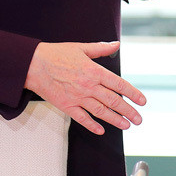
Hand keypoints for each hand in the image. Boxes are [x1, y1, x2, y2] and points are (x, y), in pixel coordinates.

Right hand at [24, 40, 145, 134]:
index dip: (133, 93)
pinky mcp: (66, 106)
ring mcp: (78, 97)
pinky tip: (101, 130)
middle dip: (129, 111)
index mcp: (94, 71)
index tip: (143, 101)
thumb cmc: (56, 54)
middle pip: (113, 101)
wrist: (33, 64)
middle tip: (139, 119)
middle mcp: (88, 86)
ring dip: (116, 120)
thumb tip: (116, 45)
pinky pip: (82, 118)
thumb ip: (100, 49)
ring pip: (101, 111)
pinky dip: (92, 125)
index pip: (119, 84)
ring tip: (126, 126)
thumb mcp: (80, 48)